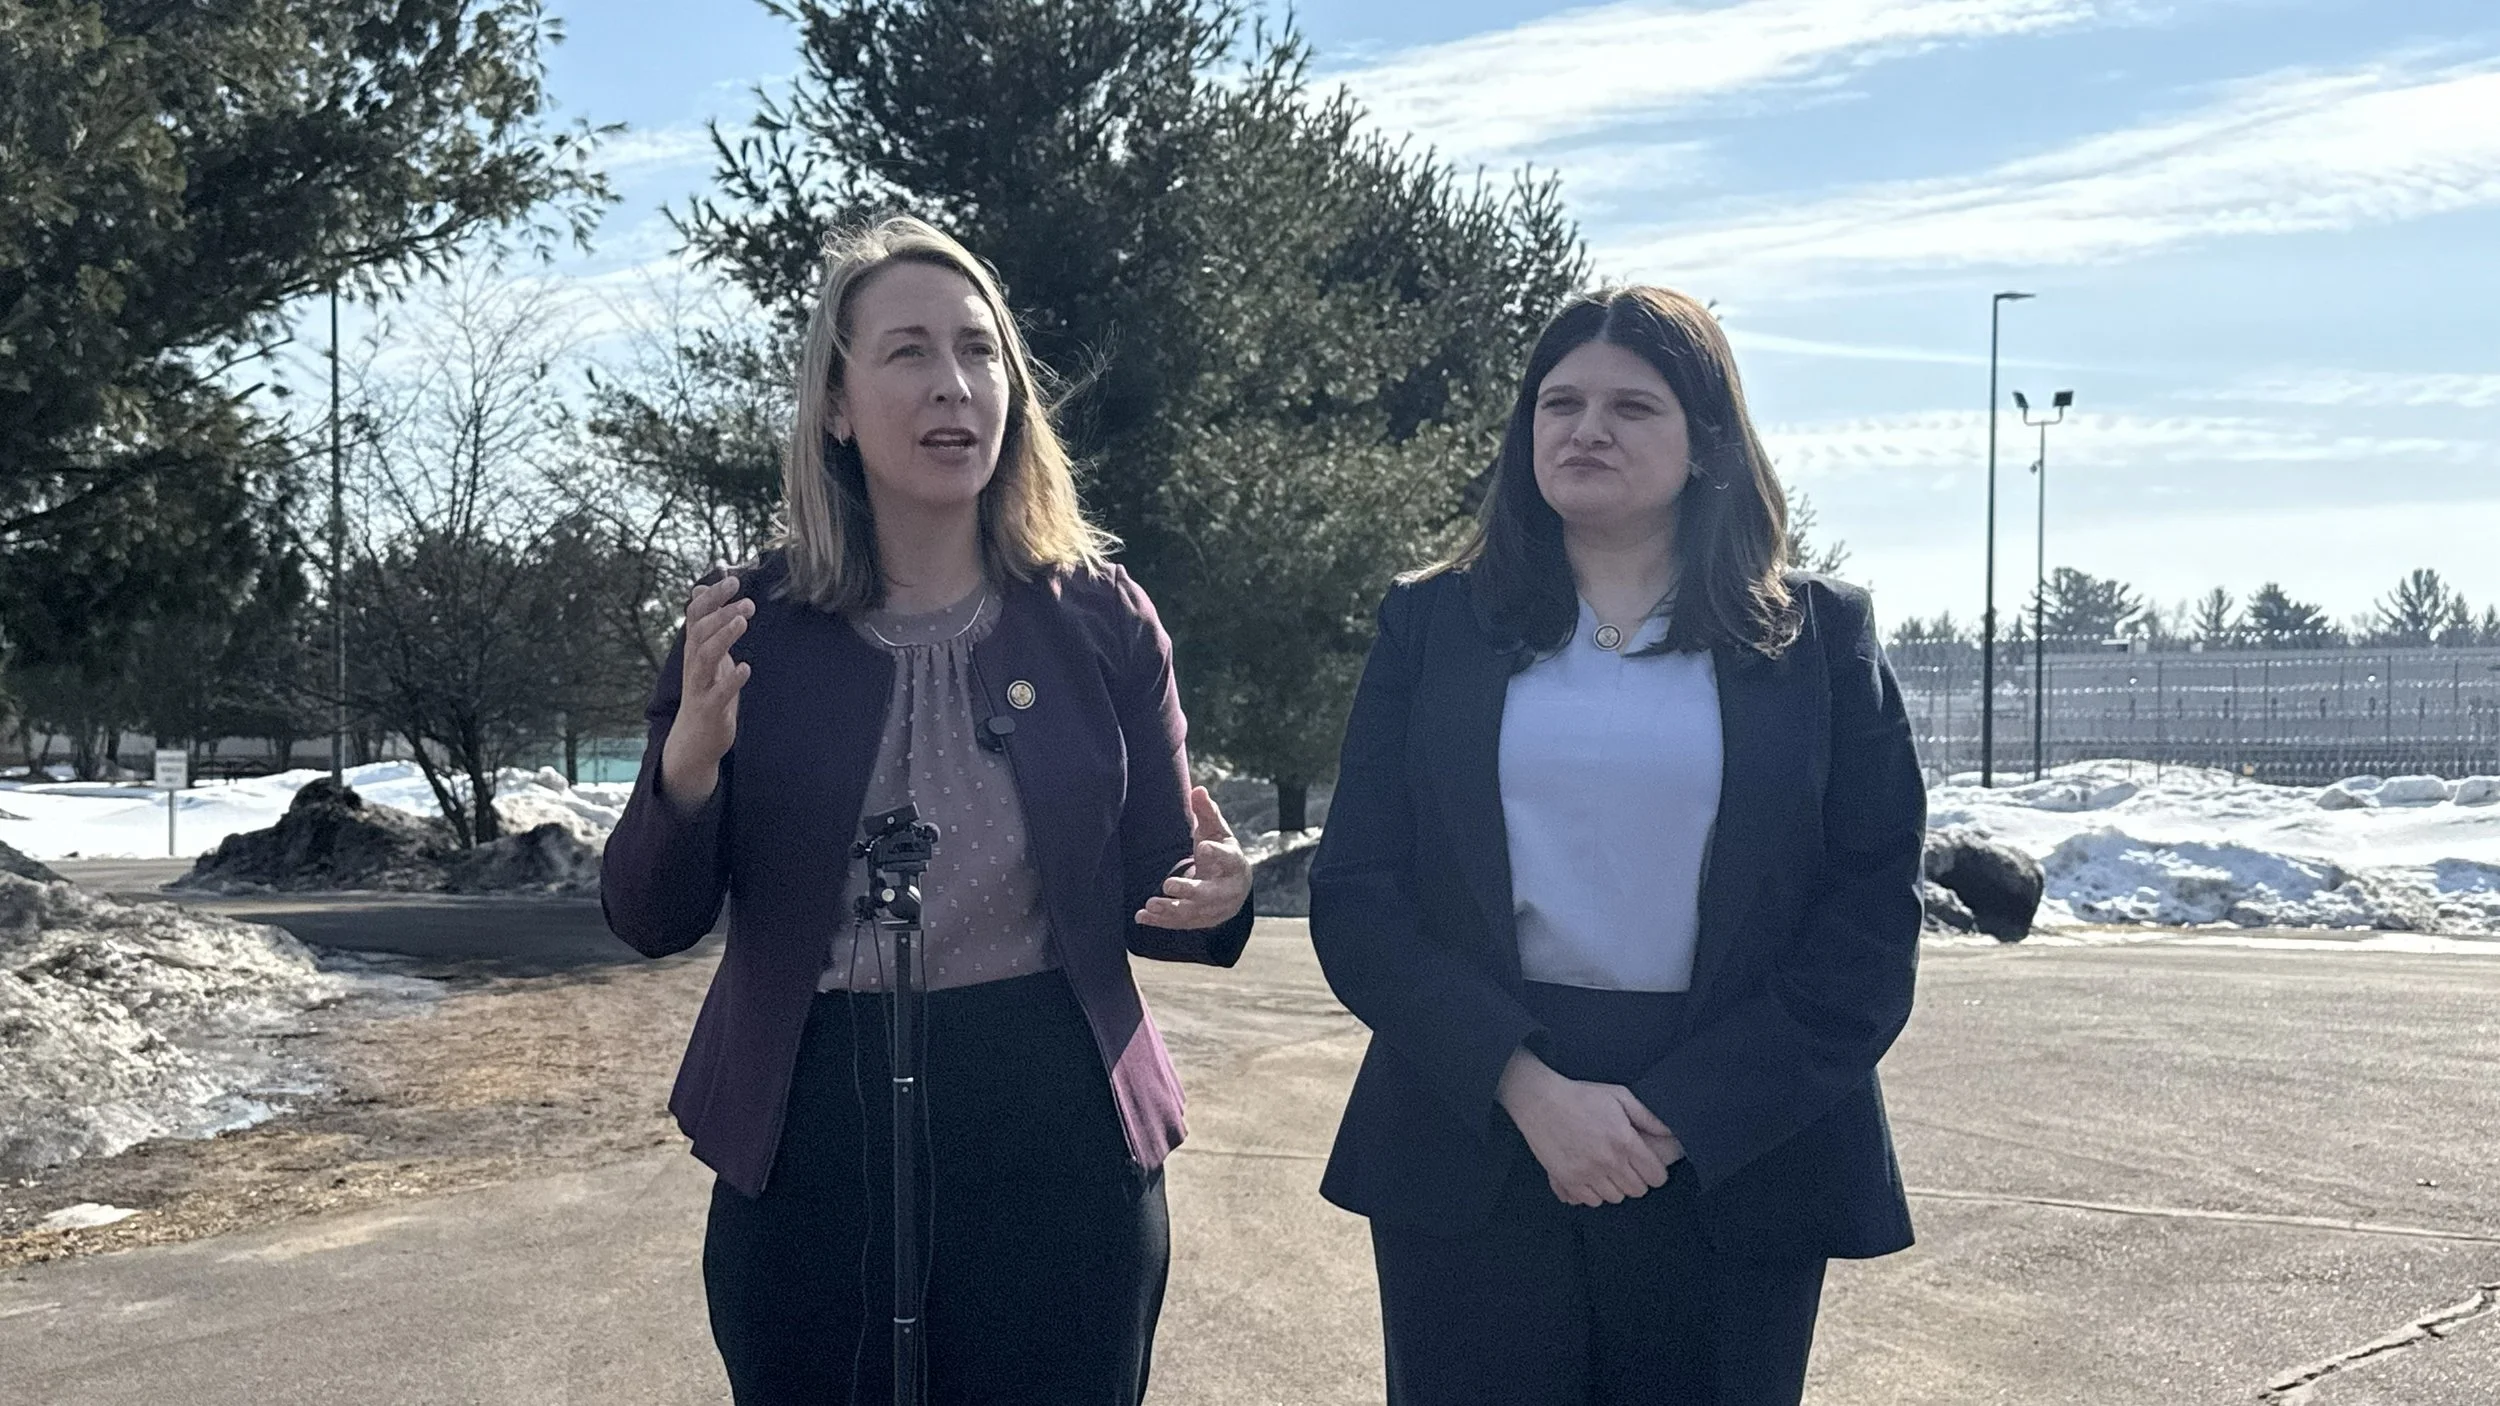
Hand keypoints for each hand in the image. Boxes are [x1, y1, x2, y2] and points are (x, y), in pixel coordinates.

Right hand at [659, 574, 752, 811]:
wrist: (694, 739)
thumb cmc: (706, 691)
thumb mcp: (707, 654)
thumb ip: (707, 624)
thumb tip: (701, 588)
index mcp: (695, 649)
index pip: (697, 615)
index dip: (712, 596)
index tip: (733, 579)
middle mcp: (693, 664)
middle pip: (700, 632)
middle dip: (721, 613)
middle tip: (747, 601)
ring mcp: (699, 687)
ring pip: (704, 657)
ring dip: (723, 637)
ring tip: (742, 622)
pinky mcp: (709, 709)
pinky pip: (717, 693)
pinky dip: (730, 680)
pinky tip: (746, 668)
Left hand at [1135, 786, 1250, 929]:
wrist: (1235, 888)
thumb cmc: (1222, 853)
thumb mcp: (1218, 832)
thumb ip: (1207, 813)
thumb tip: (1198, 789)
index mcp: (1234, 864)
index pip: (1228, 858)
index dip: (1216, 853)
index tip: (1203, 847)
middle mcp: (1226, 890)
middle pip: (1209, 893)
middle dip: (1189, 890)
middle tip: (1168, 884)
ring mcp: (1213, 909)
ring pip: (1193, 912)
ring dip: (1171, 909)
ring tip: (1150, 903)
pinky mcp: (1199, 921)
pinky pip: (1179, 924)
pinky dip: (1160, 922)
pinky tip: (1141, 916)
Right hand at [1496, 1049, 1681, 1206]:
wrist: (1540, 1102)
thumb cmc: (1581, 1096)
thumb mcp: (1619, 1096)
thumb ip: (1647, 1116)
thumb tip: (1670, 1133)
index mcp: (1625, 1141)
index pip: (1655, 1176)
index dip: (1655, 1172)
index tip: (1648, 1166)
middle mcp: (1609, 1161)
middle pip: (1637, 1190)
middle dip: (1636, 1179)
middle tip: (1626, 1165)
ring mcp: (1587, 1173)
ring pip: (1615, 1198)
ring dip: (1615, 1187)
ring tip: (1607, 1170)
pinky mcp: (1568, 1180)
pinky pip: (1591, 1201)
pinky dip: (1594, 1193)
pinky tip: (1591, 1176)